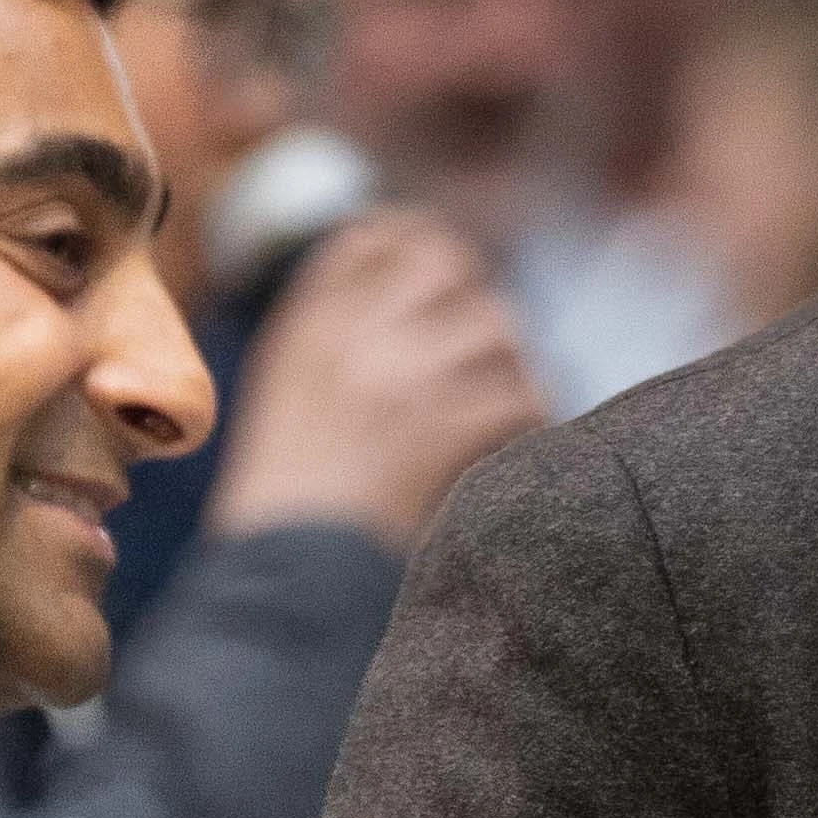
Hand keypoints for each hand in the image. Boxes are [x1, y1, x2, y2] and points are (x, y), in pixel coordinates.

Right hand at [201, 207, 545, 550]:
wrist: (284, 577)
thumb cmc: (289, 501)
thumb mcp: (288, 395)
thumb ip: (337, 334)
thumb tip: (409, 284)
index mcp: (307, 326)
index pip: (372, 239)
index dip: (418, 243)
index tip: (446, 270)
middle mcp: (352, 338)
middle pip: (445, 265)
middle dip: (476, 294)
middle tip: (489, 338)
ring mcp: (398, 378)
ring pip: (495, 327)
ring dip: (512, 364)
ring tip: (506, 401)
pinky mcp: (442, 428)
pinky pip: (521, 395)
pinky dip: (532, 420)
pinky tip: (522, 443)